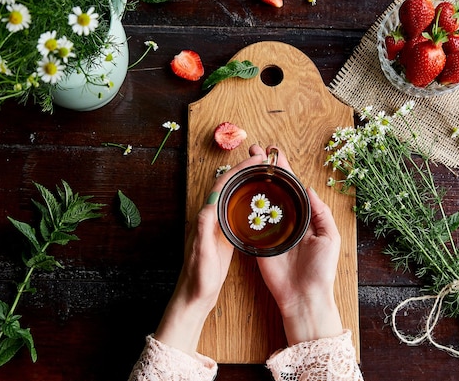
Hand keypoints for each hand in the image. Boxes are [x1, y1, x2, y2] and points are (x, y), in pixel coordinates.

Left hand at [154, 144, 265, 354]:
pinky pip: (236, 212)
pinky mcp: (224, 237)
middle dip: (243, 171)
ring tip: (263, 174)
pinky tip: (258, 202)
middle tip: (262, 161)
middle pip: (227, 186)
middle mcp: (210, 219)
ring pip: (232, 197)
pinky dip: (247, 201)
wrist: (195, 297)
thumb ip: (203, 231)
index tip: (254, 161)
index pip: (222, 186)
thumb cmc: (198, 279)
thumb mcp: (202, 255)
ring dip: (245, 183)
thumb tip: (208, 206)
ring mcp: (217, 227)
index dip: (238, 170)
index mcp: (205, 218)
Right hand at [256, 146, 343, 344]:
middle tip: (253, 151)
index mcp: (304, 217)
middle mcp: (286, 221)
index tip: (274, 152)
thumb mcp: (329, 238)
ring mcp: (270, 231)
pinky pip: (249, 224)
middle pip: (273, 189)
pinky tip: (236, 193)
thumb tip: (308, 188)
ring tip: (243, 165)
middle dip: (264, 170)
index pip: (292, 187)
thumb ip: (320, 212)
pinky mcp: (257, 244)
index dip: (284, 169)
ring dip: (252, 184)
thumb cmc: (321, 270)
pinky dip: (243, 209)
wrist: (304, 297)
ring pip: (260, 202)